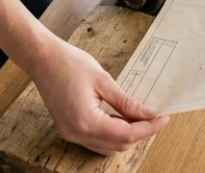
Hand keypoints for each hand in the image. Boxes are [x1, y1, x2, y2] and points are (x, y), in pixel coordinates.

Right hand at [30, 36, 168, 154]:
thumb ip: (126, 102)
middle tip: (153, 115)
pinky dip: (110, 132)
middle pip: (117, 145)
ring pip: (106, 146)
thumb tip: (148, 113)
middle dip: (139, 132)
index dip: (148, 128)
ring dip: (125, 135)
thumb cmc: (69, 62)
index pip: (126, 135)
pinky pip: (95, 140)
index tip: (163, 118)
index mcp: (86, 121)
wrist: (41, 57)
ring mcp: (70, 133)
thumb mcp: (103, 79)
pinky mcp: (68, 129)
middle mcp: (77, 133)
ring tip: (139, 115)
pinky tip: (119, 117)